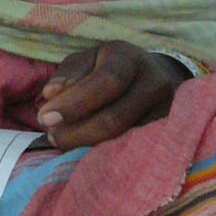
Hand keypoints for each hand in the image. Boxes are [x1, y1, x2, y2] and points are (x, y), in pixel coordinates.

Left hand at [36, 43, 188, 149]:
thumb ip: (68, 74)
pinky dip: (108, 157)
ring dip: (88, 147)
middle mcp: (155, 82)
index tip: (45, 118)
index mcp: (129, 58)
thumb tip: (52, 94)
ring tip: (66, 144)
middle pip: (115, 118)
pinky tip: (91, 156)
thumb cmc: (109, 69)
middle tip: (52, 137)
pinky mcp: (170, 135)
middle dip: (76, 133)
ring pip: (125, 141)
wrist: (155, 78)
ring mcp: (167, 112)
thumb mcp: (87, 60)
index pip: (106, 81)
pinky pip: (136, 153)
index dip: (74, 102)